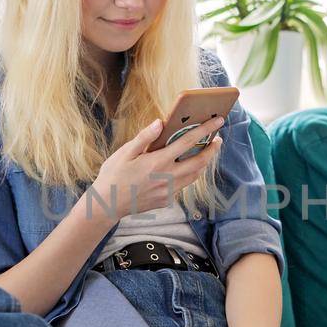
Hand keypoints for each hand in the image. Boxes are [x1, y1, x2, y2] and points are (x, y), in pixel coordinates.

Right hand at [88, 115, 225, 220]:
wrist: (107, 205)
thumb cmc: (113, 175)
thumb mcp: (124, 153)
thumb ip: (144, 137)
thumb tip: (160, 122)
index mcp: (158, 162)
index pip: (188, 142)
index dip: (205, 130)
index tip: (218, 122)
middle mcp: (167, 177)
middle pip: (199, 162)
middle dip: (212, 150)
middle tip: (218, 140)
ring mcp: (168, 191)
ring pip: (194, 176)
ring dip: (203, 163)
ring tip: (206, 153)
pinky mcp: (166, 200)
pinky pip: (183, 185)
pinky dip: (189, 175)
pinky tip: (185, 168)